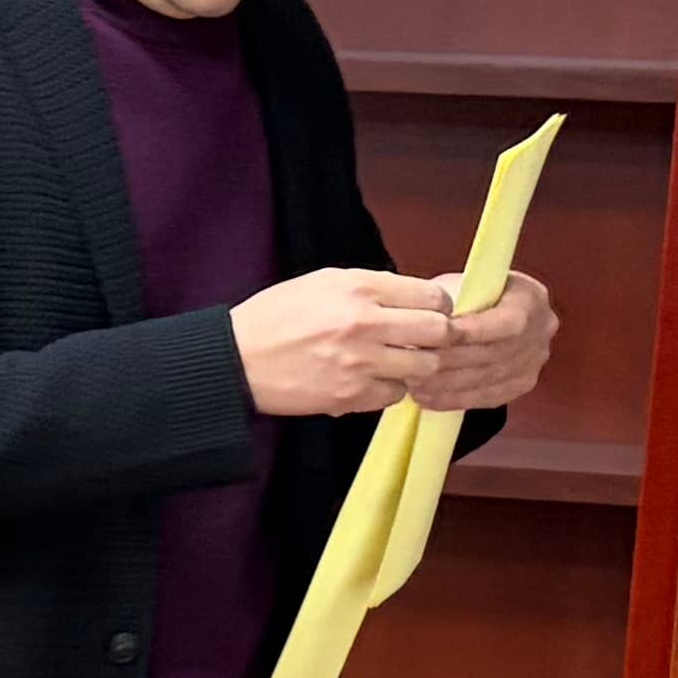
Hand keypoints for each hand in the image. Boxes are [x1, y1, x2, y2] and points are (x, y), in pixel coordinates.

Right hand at [233, 268, 457, 418]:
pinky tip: (372, 379)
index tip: (433, 311)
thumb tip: (413, 298)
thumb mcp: (323, 282)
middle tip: (429, 340)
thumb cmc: (276, 317)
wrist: (237, 360)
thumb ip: (371, 286)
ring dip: (417, 365)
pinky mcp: (351, 396)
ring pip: (423, 367)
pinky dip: (390, 388)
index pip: (432, 295)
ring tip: (398, 361)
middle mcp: (365, 323)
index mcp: (359, 287)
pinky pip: (395, 395)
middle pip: (439, 331)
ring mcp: (360, 363)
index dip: (439, 305)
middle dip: (440, 336)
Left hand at [421, 272, 557, 414]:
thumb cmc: (469, 292)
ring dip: (447, 385)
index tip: (437, 335)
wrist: (487, 308)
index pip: (507, 322)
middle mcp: (541, 331)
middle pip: (495, 354)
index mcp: (531, 297)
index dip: (472, 332)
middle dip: (451, 361)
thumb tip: (429, 325)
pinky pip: (486, 397)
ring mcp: (534, 361)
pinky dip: (454, 400)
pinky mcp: (521, 384)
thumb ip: (454, 302)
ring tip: (414, 383)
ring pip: (488, 379)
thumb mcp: (463, 285)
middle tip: (415, 363)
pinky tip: (427, 399)